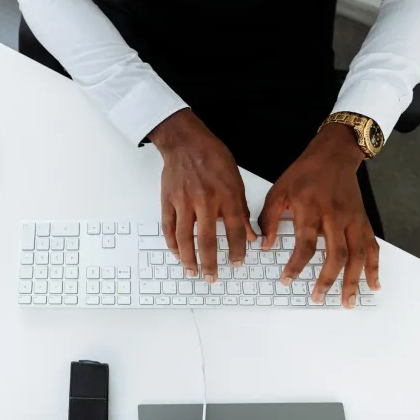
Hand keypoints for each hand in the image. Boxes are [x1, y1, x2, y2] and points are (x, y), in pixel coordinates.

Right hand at [149, 109, 255, 281]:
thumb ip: (242, 210)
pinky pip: (168, 227)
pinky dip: (172, 244)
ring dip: (188, 259)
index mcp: (226, 195)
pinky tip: (177, 254)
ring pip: (184, 238)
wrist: (185, 142)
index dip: (237, 250)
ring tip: (192, 271)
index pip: (234, 231)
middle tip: (212, 277)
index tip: (237, 263)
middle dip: (210, 263)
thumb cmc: (212, 157)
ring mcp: (184, 201)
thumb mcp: (236, 181)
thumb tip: (250, 235)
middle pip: (206, 240)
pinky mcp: (168, 200)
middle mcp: (205, 200)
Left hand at [258, 123, 380, 308]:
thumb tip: (265, 245)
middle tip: (318, 297)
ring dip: (353, 281)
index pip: (306, 244)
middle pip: (336, 254)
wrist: (333, 155)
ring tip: (347, 302)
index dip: (296, 265)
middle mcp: (335, 216)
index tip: (287, 280)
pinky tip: (373, 285)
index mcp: (311, 209)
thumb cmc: (304, 174)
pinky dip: (374, 267)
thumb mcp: (279, 191)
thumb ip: (269, 219)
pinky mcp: (364, 221)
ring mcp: (353, 220)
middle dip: (327, 279)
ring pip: (357, 255)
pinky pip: (372, 247)